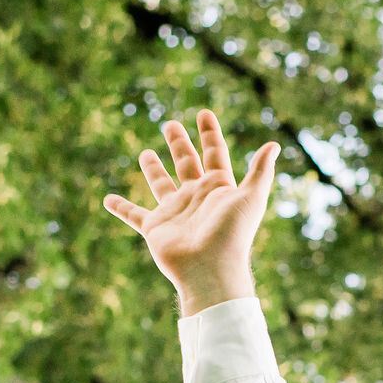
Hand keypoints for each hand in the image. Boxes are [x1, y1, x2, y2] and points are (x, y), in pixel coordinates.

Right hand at [103, 110, 279, 315]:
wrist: (211, 269)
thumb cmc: (232, 234)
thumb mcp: (251, 197)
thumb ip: (260, 171)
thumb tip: (275, 145)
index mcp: (218, 188)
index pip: (214, 153)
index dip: (210, 133)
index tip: (204, 113)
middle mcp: (196, 197)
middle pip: (186, 163)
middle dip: (179, 144)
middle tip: (170, 124)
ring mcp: (175, 212)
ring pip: (161, 184)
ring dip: (153, 169)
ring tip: (146, 153)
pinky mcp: (156, 228)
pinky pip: (134, 215)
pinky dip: (121, 207)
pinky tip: (108, 199)